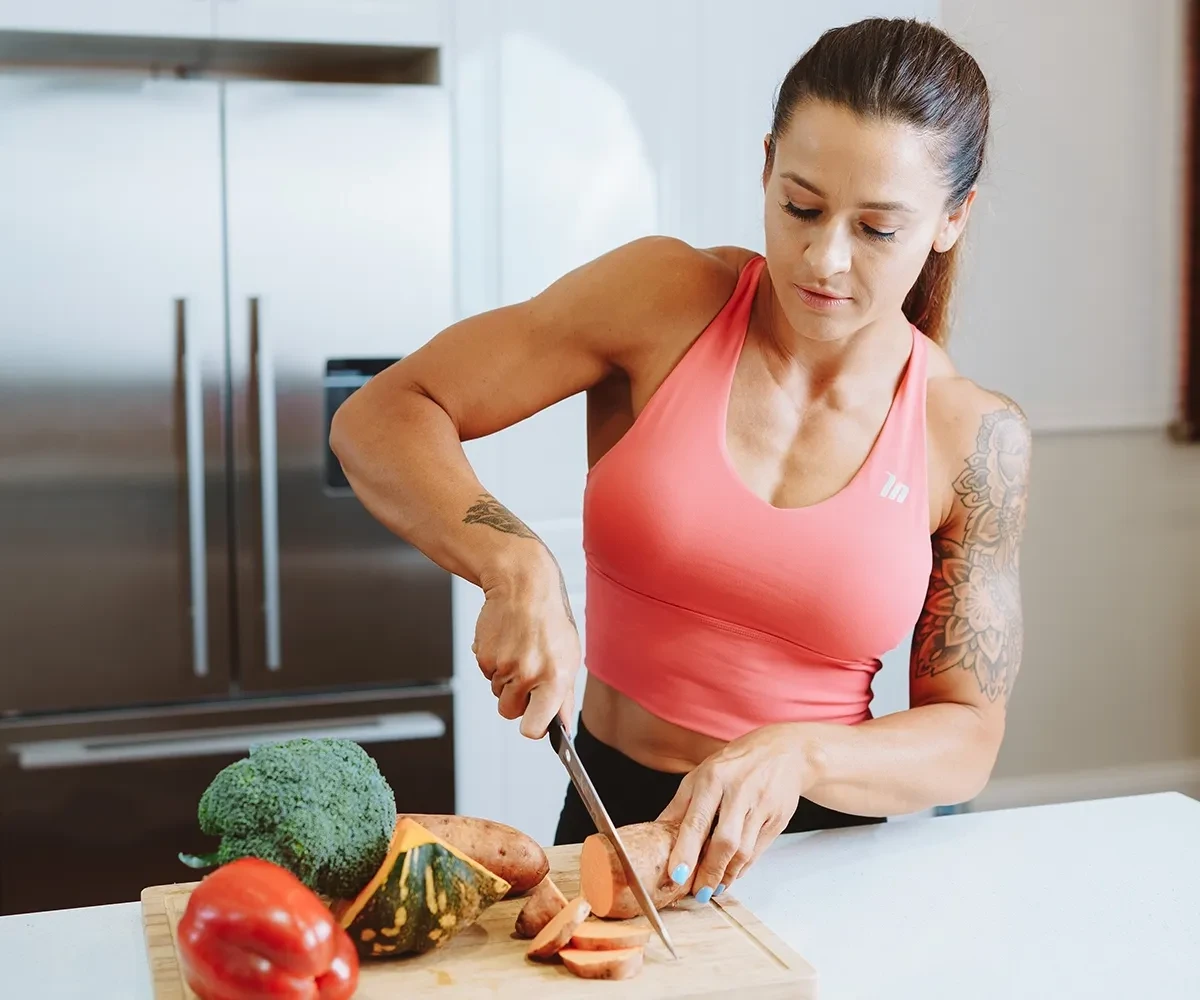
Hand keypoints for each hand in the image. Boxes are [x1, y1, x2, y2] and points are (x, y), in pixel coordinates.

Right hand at [472, 551, 579, 739]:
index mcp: (554, 678)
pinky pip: (486, 673)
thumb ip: (564, 694)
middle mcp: (528, 674)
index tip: (534, 721)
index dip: (531, 727)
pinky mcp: (484, 654)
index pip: (534, 728)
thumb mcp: (569, 656)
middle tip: (527, 674)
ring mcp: (504, 665)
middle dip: (515, 699)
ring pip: (497, 691)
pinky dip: (494, 662)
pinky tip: (507, 642)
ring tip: (519, 650)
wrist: (523, 585)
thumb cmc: (550, 620)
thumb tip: (561, 724)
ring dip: (505, 678)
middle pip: (509, 711)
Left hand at [657, 724, 816, 900]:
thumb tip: (657, 835)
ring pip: (743, 851)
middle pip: (724, 841)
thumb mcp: (701, 774)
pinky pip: (757, 852)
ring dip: (726, 875)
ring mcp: (761, 806)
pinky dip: (742, 868)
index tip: (676, 875)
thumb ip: (680, 805)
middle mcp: (739, 791)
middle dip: (709, 872)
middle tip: (697, 892)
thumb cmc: (736, 764)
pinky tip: (730, 874)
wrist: (783, 752)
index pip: (696, 821)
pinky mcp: (778, 819)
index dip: (685, 852)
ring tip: (712, 887)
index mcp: (713, 778)